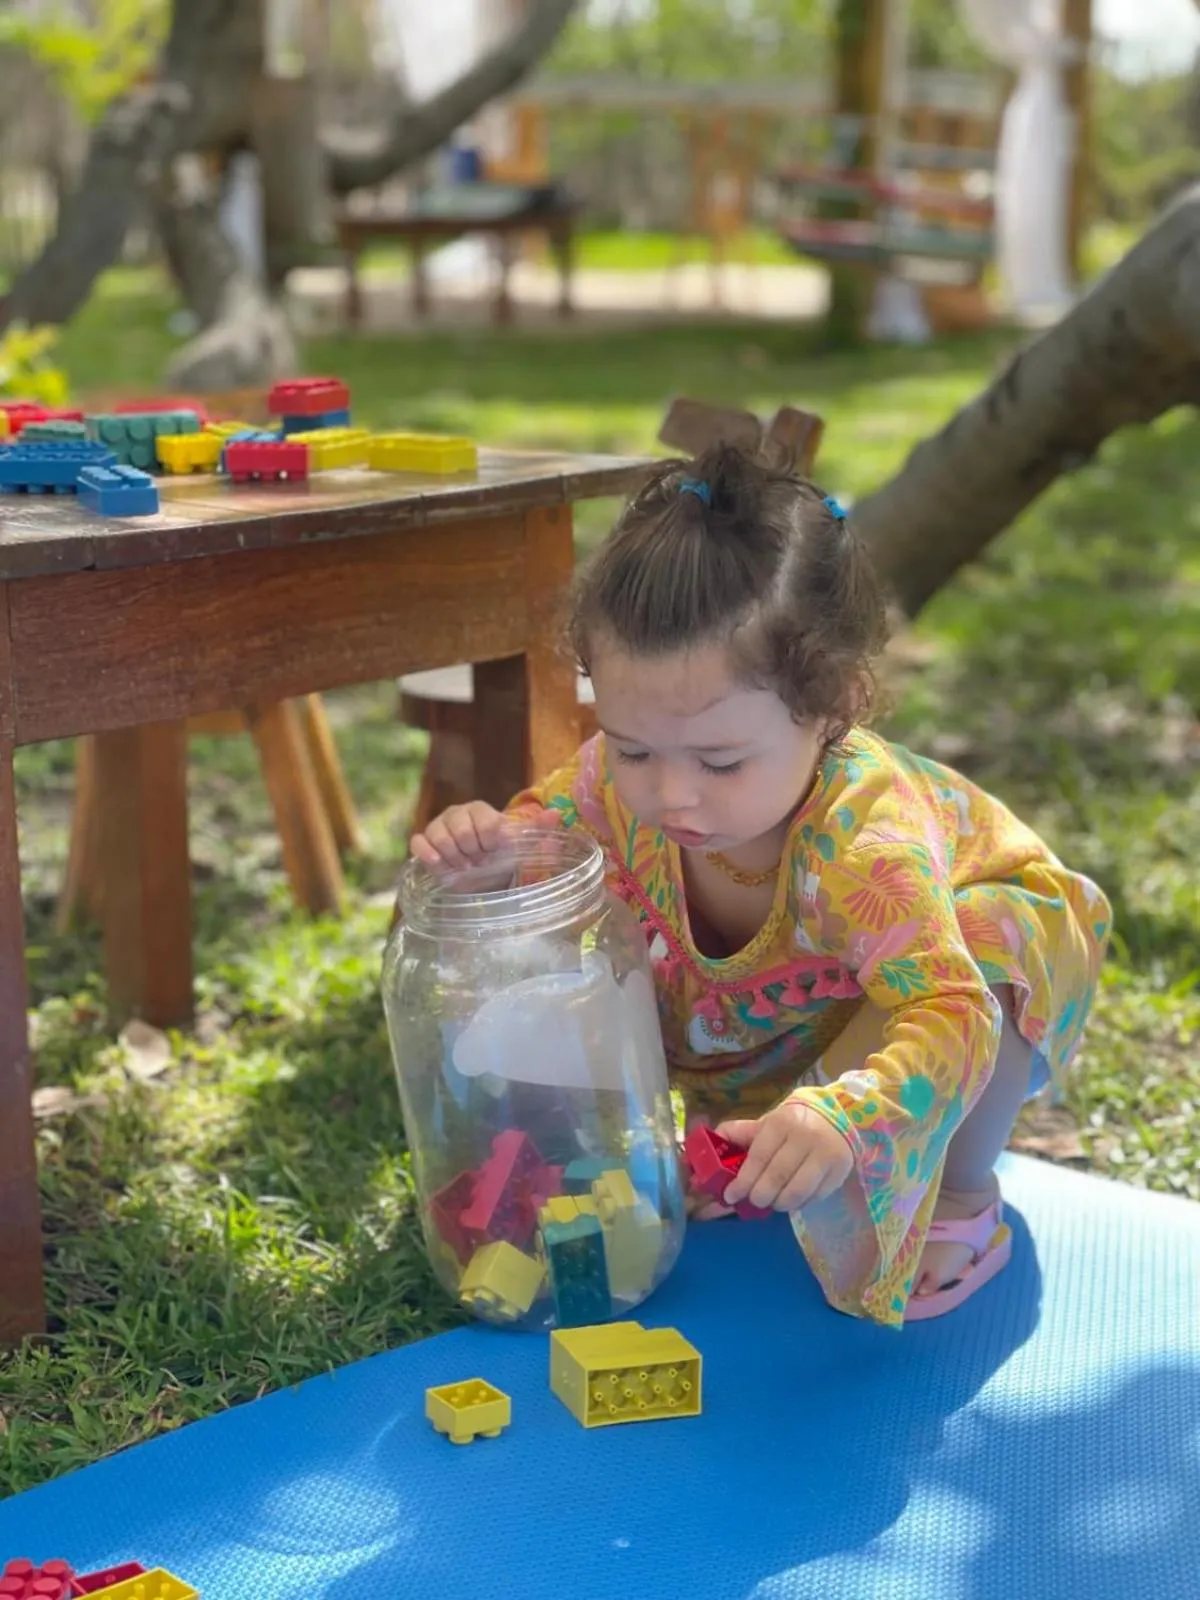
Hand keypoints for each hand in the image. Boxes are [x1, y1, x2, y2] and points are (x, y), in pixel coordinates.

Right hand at [409, 801, 556, 872]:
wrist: (475, 873)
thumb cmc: (498, 855)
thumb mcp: (520, 844)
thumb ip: (538, 829)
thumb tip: (557, 814)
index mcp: (480, 810)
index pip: (486, 823)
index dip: (491, 843)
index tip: (494, 852)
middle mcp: (457, 813)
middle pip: (462, 832)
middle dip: (473, 853)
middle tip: (479, 862)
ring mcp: (437, 826)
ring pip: (441, 838)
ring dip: (456, 859)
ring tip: (465, 866)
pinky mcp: (423, 841)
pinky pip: (419, 843)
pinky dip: (430, 855)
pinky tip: (441, 866)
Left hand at [717, 1100, 853, 1212]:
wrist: (836, 1117)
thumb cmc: (793, 1124)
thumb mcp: (767, 1123)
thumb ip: (740, 1134)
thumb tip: (710, 1144)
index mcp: (781, 1123)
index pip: (758, 1157)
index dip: (743, 1180)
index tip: (731, 1195)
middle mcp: (805, 1137)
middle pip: (776, 1177)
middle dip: (759, 1195)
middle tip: (754, 1201)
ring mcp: (825, 1154)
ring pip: (796, 1192)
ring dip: (779, 1203)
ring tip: (773, 1202)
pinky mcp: (839, 1171)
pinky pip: (814, 1197)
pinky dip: (799, 1203)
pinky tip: (792, 1199)